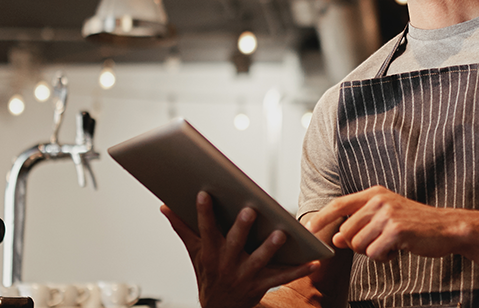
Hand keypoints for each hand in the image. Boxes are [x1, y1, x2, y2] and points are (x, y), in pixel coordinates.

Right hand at [161, 191, 318, 307]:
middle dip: (241, 228)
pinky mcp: (261, 286)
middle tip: (250, 211)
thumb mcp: (194, 252)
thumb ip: (182, 227)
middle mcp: (227, 264)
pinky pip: (282, 278)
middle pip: (234, 243)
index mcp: (210, 252)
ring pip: (259, 261)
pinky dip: (298, 271)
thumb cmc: (208, 274)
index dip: (203, 212)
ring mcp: (245, 276)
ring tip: (281, 235)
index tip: (205, 193)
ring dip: (270, 248)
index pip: (205, 229)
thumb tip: (164, 206)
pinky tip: (313, 262)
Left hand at [302, 186, 465, 261]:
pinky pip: (374, 254)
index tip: (307, 229)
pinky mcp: (396, 231)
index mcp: (374, 194)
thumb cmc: (414, 224)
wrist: (446, 228)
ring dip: (372, 252)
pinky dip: (384, 258)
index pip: (338, 204)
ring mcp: (387, 214)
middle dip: (357, 245)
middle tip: (378, 243)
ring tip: (390, 244)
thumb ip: (359, 224)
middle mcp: (378, 201)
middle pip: (346, 232)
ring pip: (358, 245)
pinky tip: (397, 250)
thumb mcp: (385, 216)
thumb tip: (335, 238)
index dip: (320, 217)